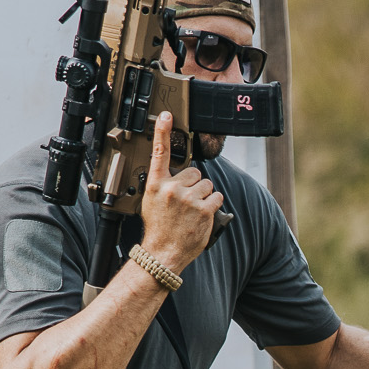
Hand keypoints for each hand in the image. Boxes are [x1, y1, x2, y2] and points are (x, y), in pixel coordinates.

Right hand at [137, 111, 220, 273]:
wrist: (163, 253)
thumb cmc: (158, 228)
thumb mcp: (151, 202)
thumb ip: (164, 184)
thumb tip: (177, 174)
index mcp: (156, 185)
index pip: (159, 153)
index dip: (163, 132)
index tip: (168, 116)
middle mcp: (172, 189)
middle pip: (194, 172)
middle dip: (194, 184)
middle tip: (185, 202)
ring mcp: (189, 199)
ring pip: (207, 184)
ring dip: (204, 195)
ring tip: (193, 211)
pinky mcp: (204, 210)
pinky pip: (216, 196)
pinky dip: (213, 204)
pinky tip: (202, 214)